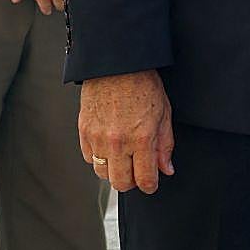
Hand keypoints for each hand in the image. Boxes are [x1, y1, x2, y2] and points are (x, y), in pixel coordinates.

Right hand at [80, 70, 174, 193]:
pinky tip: (108, 145)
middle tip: (137, 170)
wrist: (116, 63)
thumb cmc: (143, 83)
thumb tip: (166, 169)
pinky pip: (88, 158)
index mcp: (142, 138)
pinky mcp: (84, 131)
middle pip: (121, 183)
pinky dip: (98, 157)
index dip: (150, 185)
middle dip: (131, 182)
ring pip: (103, 174)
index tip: (151, 183)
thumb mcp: (164, 112)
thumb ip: (165, 145)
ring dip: (114, 170)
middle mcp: (118, 142)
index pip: (144, 180)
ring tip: (122, 157)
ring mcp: (98, 138)